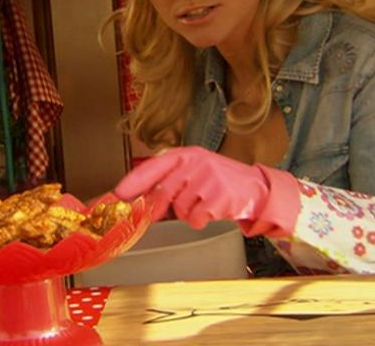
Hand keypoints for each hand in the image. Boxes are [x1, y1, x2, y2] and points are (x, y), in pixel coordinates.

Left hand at [115, 146, 272, 229]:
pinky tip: (213, 210)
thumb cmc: (220, 180)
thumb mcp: (195, 171)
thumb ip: (170, 180)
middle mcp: (196, 162)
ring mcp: (208, 178)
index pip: (154, 166)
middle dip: (161, 207)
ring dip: (188, 213)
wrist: (255, 188)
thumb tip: (140, 198)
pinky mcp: (218, 197)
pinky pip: (195, 218)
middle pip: (163, 192)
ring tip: (204, 203)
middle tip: (163, 212)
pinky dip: (201, 220)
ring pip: (179, 208)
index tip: (119, 194)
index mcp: (187, 154)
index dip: (134, 181)